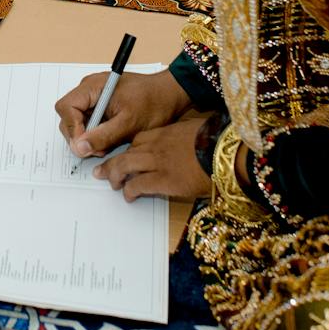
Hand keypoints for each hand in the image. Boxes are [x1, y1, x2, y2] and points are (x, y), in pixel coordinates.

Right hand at [56, 68, 192, 157]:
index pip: (66, 107)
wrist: (171, 96)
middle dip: (80, 136)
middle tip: (98, 149)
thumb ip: (103, 135)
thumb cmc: (154, 102)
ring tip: (107, 145)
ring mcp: (95, 99)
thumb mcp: (129, 122)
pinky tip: (111, 140)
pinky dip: (97, 135)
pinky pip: (90, 124)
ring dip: (89, 138)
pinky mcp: (101, 107)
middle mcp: (90, 90)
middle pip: (68, 117)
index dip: (72, 128)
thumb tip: (79, 147)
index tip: (85, 145)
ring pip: (78, 123)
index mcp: (93, 86)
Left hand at [92, 115, 214, 201]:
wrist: (226, 152)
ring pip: (124, 166)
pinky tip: (129, 196)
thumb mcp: (198, 133)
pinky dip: (130, 191)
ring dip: (115, 176)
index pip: (138, 139)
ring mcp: (158, 162)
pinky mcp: (163, 180)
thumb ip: (185, 139)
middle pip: (126, 152)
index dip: (129, 150)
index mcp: (166, 133)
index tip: (124, 156)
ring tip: (113, 184)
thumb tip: (187, 149)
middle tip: (102, 171)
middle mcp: (157, 145)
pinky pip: (137, 184)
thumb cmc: (219, 143)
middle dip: (113, 163)